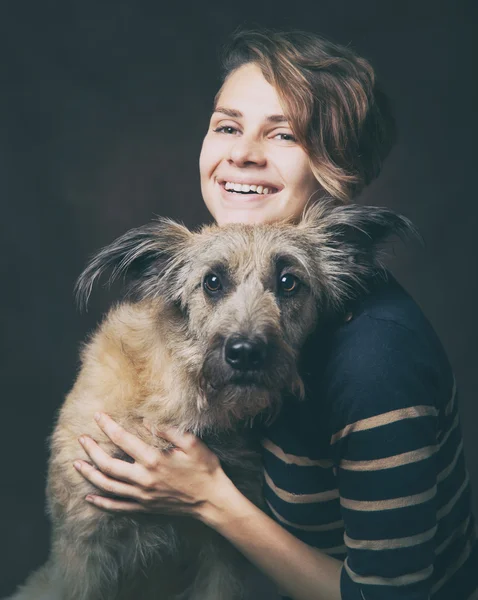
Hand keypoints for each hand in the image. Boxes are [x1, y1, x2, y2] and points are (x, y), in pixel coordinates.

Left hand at [73, 412, 226, 516]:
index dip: (108, 426)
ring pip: (108, 486)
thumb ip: (169, 431)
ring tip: (77, 464)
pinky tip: (89, 497)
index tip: (98, 416)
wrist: (212, 500)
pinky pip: (117, 507)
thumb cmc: (204, 468)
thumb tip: (149, 421)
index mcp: (154, 460)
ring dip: (90, 475)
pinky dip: (101, 503)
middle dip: (92, 450)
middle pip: (108, 465)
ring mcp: (142, 496)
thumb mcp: (192, 444)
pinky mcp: (144, 507)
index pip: (123, 440)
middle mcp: (143, 479)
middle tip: (81, 438)